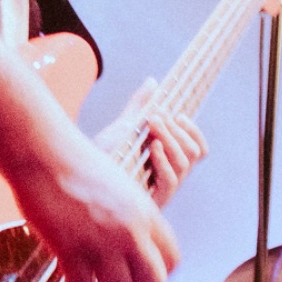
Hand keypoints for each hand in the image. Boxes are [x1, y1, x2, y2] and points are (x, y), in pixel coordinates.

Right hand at [9, 124, 180, 281]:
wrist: (45, 152)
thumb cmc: (78, 165)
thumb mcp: (121, 187)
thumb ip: (135, 217)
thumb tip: (137, 248)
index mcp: (146, 212)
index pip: (173, 260)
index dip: (157, 268)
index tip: (140, 266)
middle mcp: (129, 231)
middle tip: (118, 273)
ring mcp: (101, 242)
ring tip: (93, 269)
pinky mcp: (70, 250)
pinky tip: (73, 269)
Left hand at [95, 81, 207, 208]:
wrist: (82, 179)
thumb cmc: (106, 156)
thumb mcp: (124, 127)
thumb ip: (139, 107)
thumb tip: (152, 81)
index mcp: (171, 160)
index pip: (198, 148)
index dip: (193, 130)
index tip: (178, 114)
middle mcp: (173, 175)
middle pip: (194, 152)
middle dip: (178, 130)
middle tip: (157, 115)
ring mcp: (164, 189)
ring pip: (185, 163)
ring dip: (171, 139)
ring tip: (153, 124)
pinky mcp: (153, 200)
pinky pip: (170, 180)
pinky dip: (164, 160)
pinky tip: (152, 146)